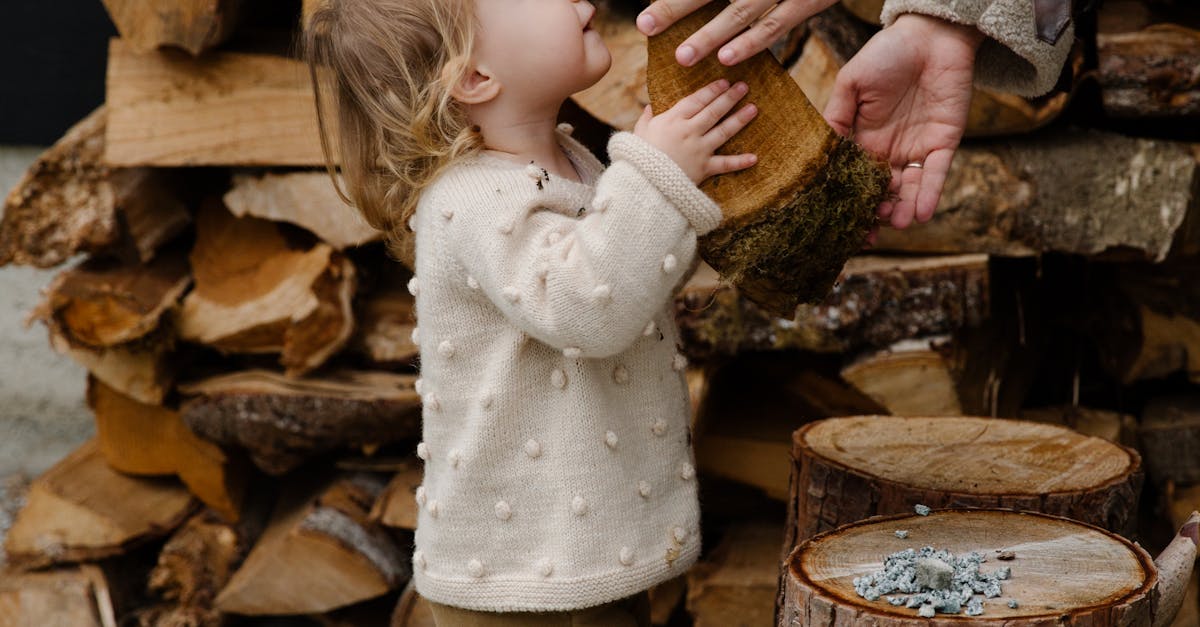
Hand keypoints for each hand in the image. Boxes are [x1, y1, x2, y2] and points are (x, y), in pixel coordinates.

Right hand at [634, 79, 757, 183]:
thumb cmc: (638, 157)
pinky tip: (754, 158)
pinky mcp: (704, 168)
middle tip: (744, 86)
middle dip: (730, 97)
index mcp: (673, 120)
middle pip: (714, 111)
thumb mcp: (639, 132)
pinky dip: (740, 162)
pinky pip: (725, 164)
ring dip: (740, 119)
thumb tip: (650, 106)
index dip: (712, 90)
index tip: (724, 82)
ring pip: (724, 131)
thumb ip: (647, 118)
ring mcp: (699, 149)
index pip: (697, 100)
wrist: (642, 183)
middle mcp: (689, 131)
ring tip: (753, 108)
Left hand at [636, 0, 837, 65]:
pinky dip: (751, 42)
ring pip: (742, 10)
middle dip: (678, 7)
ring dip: (712, 34)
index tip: (644, 18)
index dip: (674, 0)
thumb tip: (675, 0)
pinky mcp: (810, 1)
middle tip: (647, 25)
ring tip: (684, 55)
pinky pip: (777, 25)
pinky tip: (728, 58)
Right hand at [824, 14, 982, 228]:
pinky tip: (922, 214)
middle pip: (882, 191)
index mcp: (864, 139)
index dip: (849, 200)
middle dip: (877, 213)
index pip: (855, 178)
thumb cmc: (886, 53)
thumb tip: (819, 154)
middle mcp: (890, 150)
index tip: (841, 223)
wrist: (930, 35)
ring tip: (897, 224)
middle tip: (870, 233)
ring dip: (904, 209)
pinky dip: (930, 194)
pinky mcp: (944, 142)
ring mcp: (917, 148)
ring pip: (910, 188)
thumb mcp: (850, 84)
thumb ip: (835, 118)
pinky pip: (936, 174)